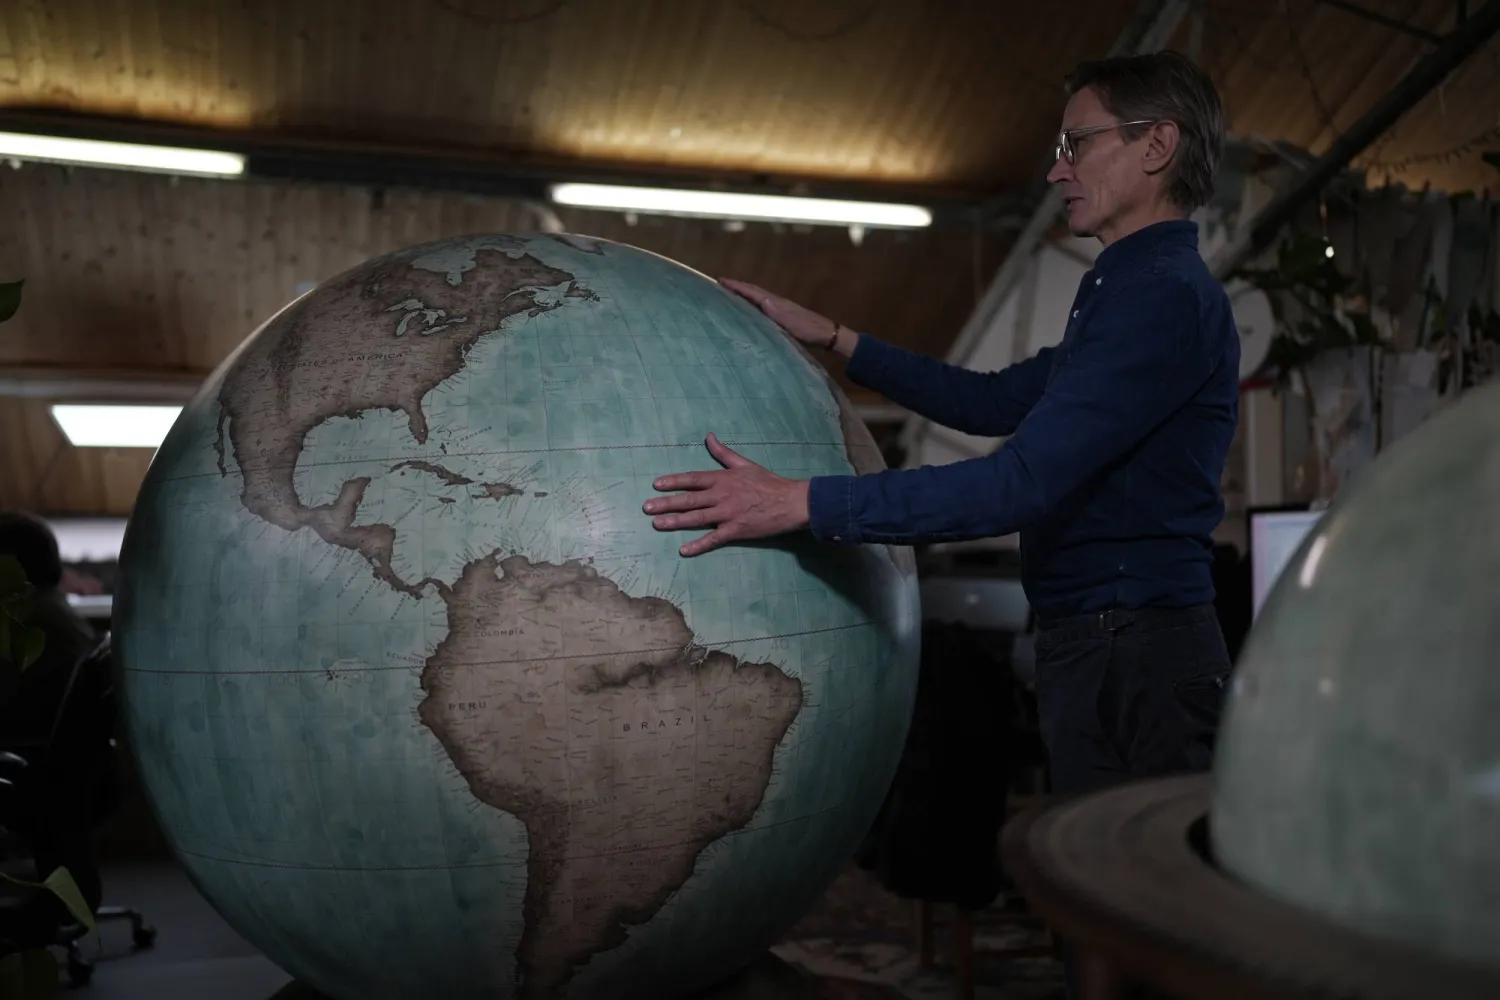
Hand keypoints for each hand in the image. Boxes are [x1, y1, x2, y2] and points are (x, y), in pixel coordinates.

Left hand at [644, 434, 810, 556]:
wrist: (790, 502)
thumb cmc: (768, 482)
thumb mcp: (744, 464)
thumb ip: (723, 453)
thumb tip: (708, 437)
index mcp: (722, 479)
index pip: (692, 479)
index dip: (673, 482)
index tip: (656, 485)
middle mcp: (721, 496)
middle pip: (689, 500)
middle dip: (666, 503)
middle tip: (647, 507)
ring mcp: (727, 515)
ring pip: (696, 519)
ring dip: (675, 521)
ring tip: (657, 524)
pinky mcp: (735, 531)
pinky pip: (713, 539)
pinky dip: (698, 545)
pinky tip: (683, 550)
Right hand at [719, 278, 853, 355]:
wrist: (826, 334)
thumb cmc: (808, 329)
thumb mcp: (791, 322)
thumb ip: (777, 311)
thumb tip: (762, 300)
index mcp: (775, 302)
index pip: (752, 291)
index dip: (737, 286)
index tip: (720, 281)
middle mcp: (776, 303)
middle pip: (753, 292)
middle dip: (737, 288)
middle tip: (720, 286)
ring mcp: (779, 309)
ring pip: (757, 299)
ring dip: (743, 296)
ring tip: (728, 296)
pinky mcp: (782, 317)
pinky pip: (761, 308)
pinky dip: (751, 306)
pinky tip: (749, 312)